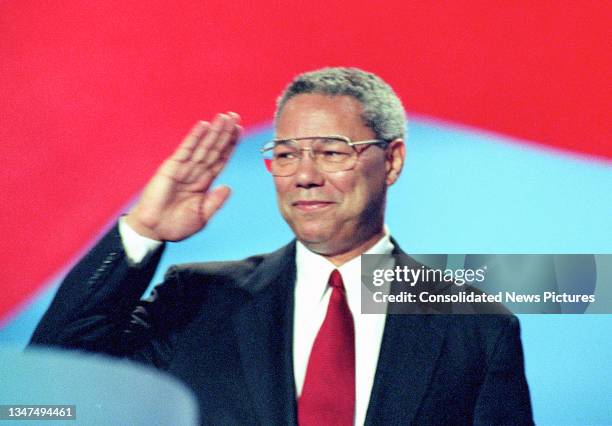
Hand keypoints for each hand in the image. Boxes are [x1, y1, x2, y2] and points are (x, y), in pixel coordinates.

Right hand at [125, 113, 241, 240]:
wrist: (154, 231)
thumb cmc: (176, 225)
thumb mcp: (202, 216)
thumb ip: (215, 201)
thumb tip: (228, 187)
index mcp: (204, 183)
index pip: (220, 159)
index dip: (230, 145)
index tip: (239, 131)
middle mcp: (195, 172)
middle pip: (213, 148)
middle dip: (224, 133)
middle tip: (235, 116)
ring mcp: (183, 169)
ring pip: (202, 146)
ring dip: (213, 131)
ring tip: (224, 117)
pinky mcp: (170, 168)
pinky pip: (185, 150)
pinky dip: (194, 137)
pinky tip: (203, 126)